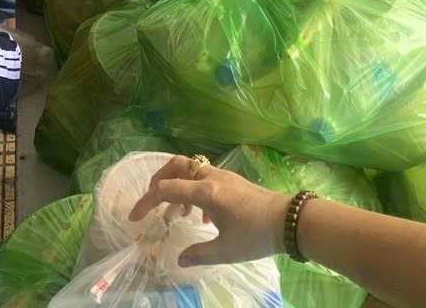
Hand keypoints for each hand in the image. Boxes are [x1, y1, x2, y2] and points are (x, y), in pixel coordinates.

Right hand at [128, 155, 288, 266]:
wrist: (290, 221)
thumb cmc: (256, 235)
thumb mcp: (225, 250)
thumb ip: (198, 254)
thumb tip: (178, 259)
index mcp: (206, 192)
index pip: (166, 189)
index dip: (146, 202)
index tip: (135, 218)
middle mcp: (212, 178)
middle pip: (176, 166)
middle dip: (159, 180)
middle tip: (151, 200)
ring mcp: (224, 177)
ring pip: (191, 170)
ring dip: (178, 186)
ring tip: (176, 213)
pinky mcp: (233, 182)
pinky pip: (205, 178)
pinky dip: (194, 190)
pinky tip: (200, 215)